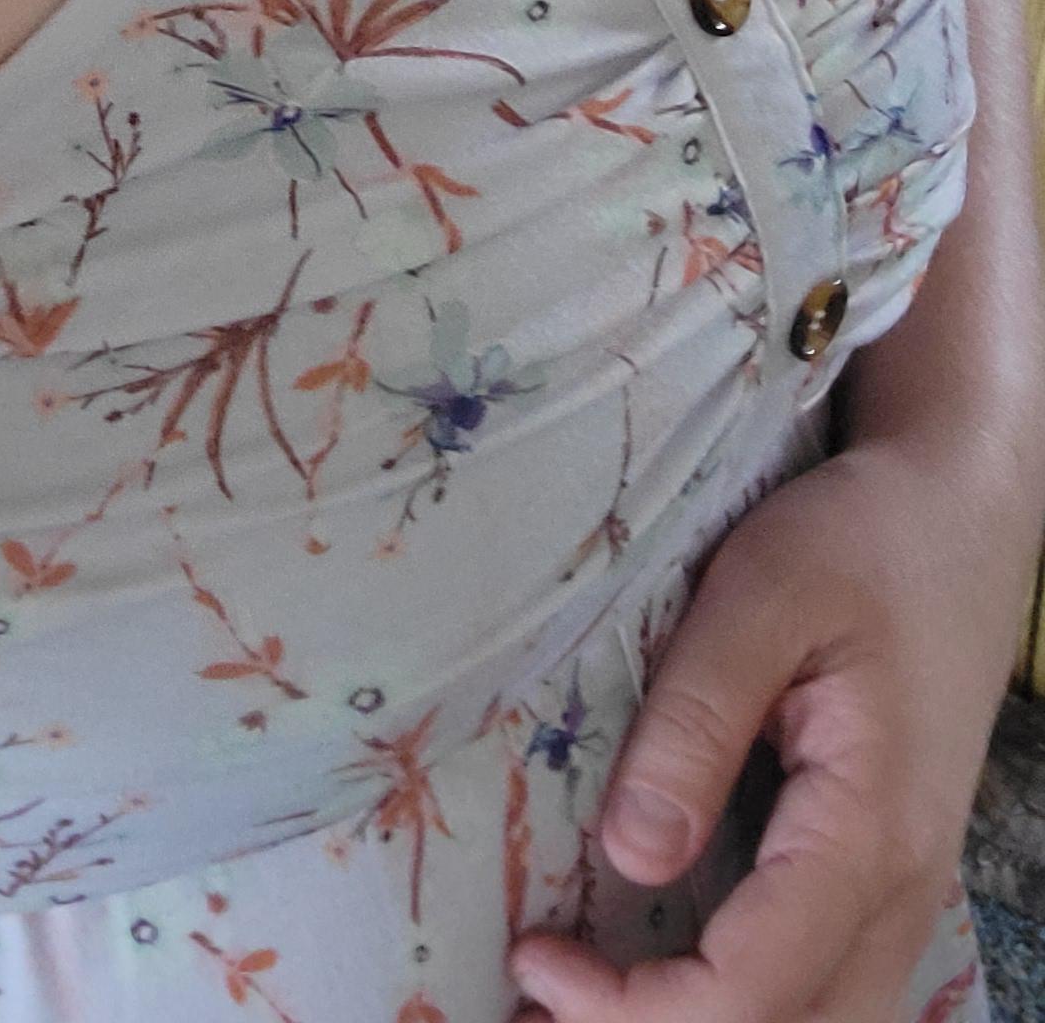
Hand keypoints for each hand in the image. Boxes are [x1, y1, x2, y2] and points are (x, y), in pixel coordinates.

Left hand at [509, 437, 1009, 1022]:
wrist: (958, 520)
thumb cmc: (862, 542)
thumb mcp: (764, 591)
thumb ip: (698, 718)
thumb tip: (628, 855)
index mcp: (869, 830)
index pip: (754, 987)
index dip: (635, 1006)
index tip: (536, 951)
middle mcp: (900, 893)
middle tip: (547, 987)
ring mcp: (901, 895)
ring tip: (586, 992)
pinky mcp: (882, 879)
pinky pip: (823, 984)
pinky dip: (742, 997)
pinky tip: (659, 962)